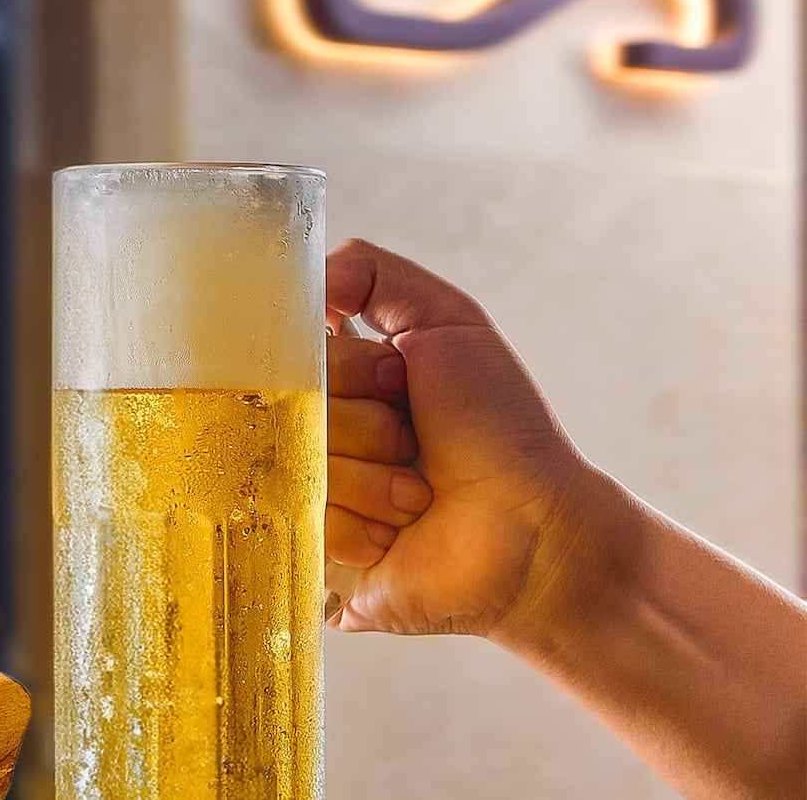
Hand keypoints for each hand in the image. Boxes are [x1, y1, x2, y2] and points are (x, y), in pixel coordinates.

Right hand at [321, 239, 603, 639]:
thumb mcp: (451, 322)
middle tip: (413, 442)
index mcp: (345, 378)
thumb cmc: (501, 427)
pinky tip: (396, 533)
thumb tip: (310, 277)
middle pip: (289, 412)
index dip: (348, 368)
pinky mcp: (318, 546)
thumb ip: (376, 276)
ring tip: (415, 495)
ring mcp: (317, 490)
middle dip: (364, 427)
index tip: (398, 380)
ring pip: (297, 469)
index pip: (293, 355)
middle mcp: (324, 430)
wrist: (534, 529)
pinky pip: (304, 523)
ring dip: (370, 482)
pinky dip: (358, 527)